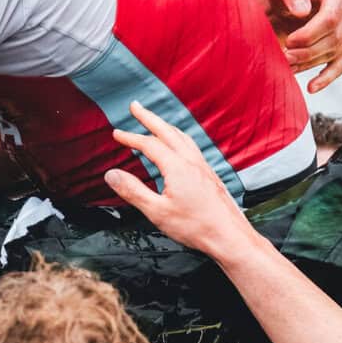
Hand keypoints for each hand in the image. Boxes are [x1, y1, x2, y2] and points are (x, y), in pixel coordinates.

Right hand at [103, 101, 251, 260]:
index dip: (131, 138)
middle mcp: (191, 162)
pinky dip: (180, 137)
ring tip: (156, 121)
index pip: (149, 145)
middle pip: (167, 131)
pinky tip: (180, 146)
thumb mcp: (157, 212)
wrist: (230, 236)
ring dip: (165, 125)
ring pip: (182, 136)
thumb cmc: (196, 227)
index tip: (117, 134)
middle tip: (135, 106)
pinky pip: (192, 146)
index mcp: (177, 167)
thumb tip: (111, 174)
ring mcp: (203, 167)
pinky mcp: (210, 175)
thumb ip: (133, 191)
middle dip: (149, 118)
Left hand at [254, 0, 341, 93]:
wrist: (276, 6)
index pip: (332, 18)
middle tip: (285, 57)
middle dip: (309, 51)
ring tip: (288, 66)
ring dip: (311, 63)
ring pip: (337, 53)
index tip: (289, 41)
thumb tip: (304, 10)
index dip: (311, 33)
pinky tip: (311, 86)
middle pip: (336, 38)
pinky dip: (326, 78)